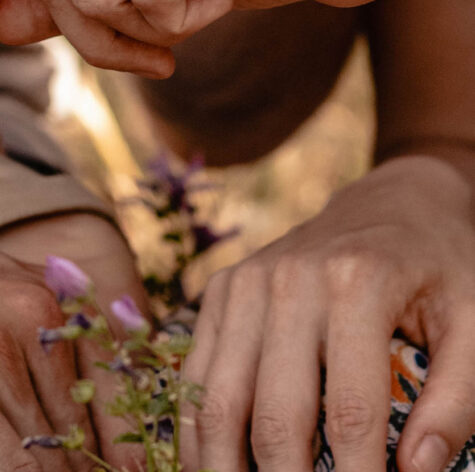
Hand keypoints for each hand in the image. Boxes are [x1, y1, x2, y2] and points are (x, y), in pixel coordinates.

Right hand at [181, 155, 474, 471]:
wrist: (392, 199)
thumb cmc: (440, 265)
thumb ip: (457, 398)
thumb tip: (418, 471)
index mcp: (358, 280)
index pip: (349, 411)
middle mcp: (291, 277)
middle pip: (275, 414)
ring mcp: (248, 279)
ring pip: (220, 398)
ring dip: (225, 469)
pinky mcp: (224, 287)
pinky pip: (196, 371)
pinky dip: (196, 430)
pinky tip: (211, 467)